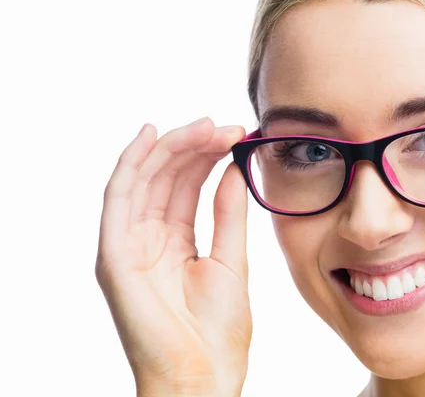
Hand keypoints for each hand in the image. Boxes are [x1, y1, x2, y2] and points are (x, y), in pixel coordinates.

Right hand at [95, 118, 250, 395]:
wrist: (204, 375)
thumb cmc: (219, 330)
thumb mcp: (231, 259)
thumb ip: (228, 213)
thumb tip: (234, 167)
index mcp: (175, 242)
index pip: (186, 186)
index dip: (208, 156)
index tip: (237, 134)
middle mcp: (148, 239)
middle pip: (165, 178)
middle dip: (193, 146)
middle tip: (224, 125)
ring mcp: (129, 245)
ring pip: (144, 180)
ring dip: (171, 148)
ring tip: (204, 126)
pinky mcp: (114, 255)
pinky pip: (118, 199)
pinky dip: (130, 164)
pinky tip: (150, 135)